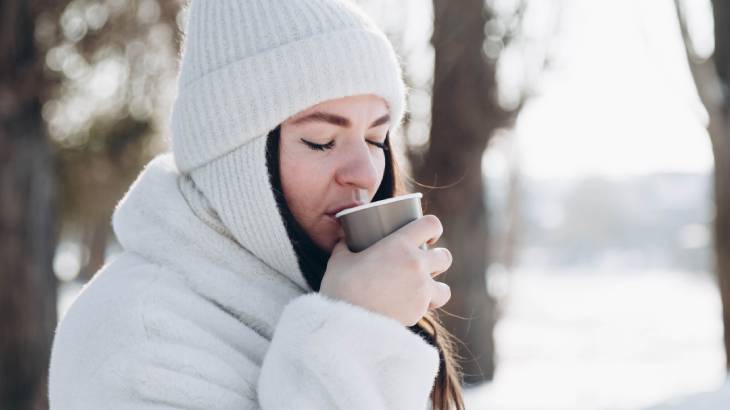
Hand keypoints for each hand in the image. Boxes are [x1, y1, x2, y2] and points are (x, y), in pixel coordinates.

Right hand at [320, 215, 452, 325]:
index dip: (433, 228)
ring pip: (445, 289)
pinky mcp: (419, 313)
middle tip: (424, 263)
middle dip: (438, 259)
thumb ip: (344, 247)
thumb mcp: (339, 261)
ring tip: (422, 290)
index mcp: (400, 244)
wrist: (346, 323)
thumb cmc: (341, 287)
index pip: (431, 225)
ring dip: (436, 288)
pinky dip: (421, 308)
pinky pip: (428, 309)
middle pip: (445, 257)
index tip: (428, 236)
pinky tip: (407, 307)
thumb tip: (343, 240)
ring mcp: (421, 291)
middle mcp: (416, 265)